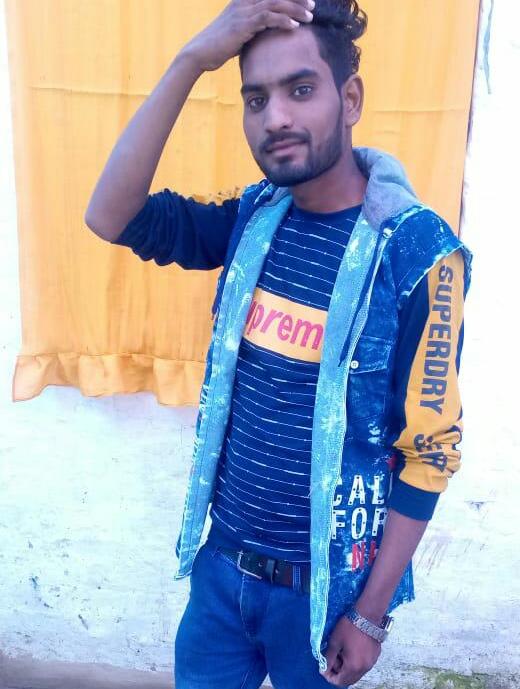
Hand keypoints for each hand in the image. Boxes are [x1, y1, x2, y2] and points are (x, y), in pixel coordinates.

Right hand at [180, 0, 314, 71]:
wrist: (199, 53)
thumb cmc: (217, 47)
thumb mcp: (238, 34)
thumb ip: (252, 29)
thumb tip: (265, 34)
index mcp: (243, 2)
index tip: (304, 0)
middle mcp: (244, 2)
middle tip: (313, 5)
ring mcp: (243, 12)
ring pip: (275, 4)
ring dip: (295, 9)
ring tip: (310, 16)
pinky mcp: (243, 25)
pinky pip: (267, 18)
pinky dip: (283, 20)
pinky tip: (295, 26)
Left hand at [320, 615, 381, 686]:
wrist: (368, 615)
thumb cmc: (349, 627)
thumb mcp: (335, 642)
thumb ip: (329, 658)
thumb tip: (324, 669)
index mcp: (353, 667)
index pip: (340, 682)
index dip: (330, 677)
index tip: (324, 668)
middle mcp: (364, 668)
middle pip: (349, 679)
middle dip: (338, 673)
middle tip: (332, 659)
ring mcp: (371, 663)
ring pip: (357, 673)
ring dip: (347, 668)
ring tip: (341, 653)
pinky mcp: (375, 656)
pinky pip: (363, 665)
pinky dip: (355, 663)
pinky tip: (351, 649)